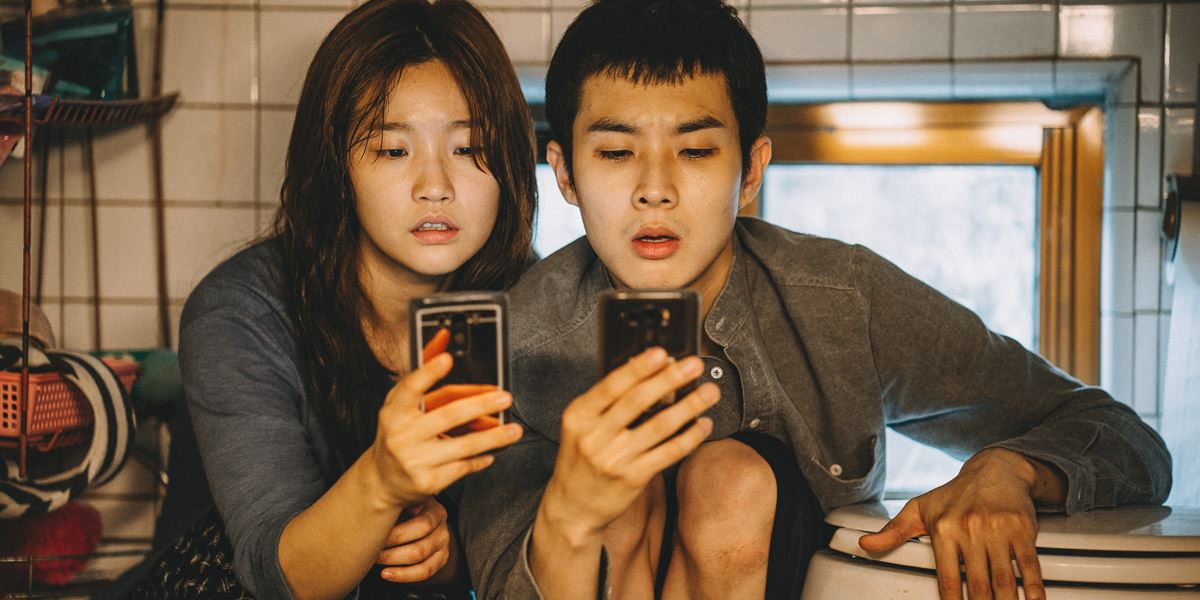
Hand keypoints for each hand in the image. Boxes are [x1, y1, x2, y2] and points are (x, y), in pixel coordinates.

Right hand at [367, 352, 522, 509]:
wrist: (383, 480)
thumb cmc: (398, 432)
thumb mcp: (402, 402)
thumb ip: (424, 368)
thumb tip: (443, 335)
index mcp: (394, 411)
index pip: (410, 387)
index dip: (428, 372)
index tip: (448, 359)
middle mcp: (402, 435)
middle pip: (448, 415)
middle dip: (481, 404)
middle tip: (505, 397)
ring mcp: (415, 460)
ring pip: (463, 445)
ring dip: (493, 437)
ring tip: (513, 431)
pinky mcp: (429, 481)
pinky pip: (463, 467)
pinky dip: (481, 459)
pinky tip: (492, 453)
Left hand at [376, 497, 450, 582]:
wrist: (418, 520)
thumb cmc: (405, 509)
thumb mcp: (402, 502)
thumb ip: (395, 504)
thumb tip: (378, 509)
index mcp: (434, 510)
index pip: (423, 525)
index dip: (398, 534)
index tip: (377, 536)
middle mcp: (442, 527)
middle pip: (420, 546)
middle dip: (392, 550)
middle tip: (373, 550)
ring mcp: (443, 544)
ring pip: (420, 560)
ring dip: (394, 561)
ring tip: (377, 560)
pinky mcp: (440, 559)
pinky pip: (424, 572)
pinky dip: (403, 575)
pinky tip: (386, 573)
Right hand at [541, 347, 718, 542]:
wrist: (572, 507)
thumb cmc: (581, 460)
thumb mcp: (581, 426)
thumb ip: (606, 403)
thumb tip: (645, 371)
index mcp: (579, 416)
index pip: (611, 385)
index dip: (639, 368)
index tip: (662, 353)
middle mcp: (594, 436)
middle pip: (638, 400)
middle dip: (670, 379)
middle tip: (693, 365)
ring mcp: (614, 458)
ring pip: (659, 426)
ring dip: (689, 406)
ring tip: (708, 392)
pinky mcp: (633, 477)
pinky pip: (668, 452)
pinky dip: (689, 437)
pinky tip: (702, 425)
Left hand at [858, 449, 1053, 599]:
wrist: (996, 469)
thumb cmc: (955, 495)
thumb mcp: (920, 509)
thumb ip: (894, 531)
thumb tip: (865, 544)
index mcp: (943, 529)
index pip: (947, 579)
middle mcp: (969, 528)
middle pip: (977, 585)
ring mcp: (997, 528)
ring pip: (1003, 579)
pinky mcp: (1022, 528)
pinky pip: (1029, 565)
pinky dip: (1033, 589)